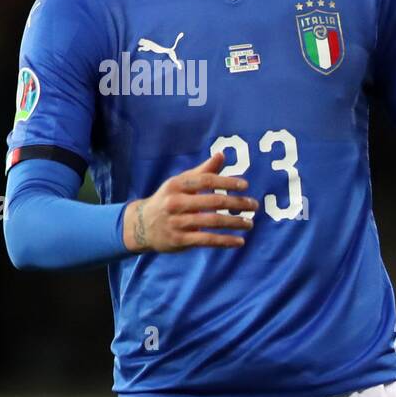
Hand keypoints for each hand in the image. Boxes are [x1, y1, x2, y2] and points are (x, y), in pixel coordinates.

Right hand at [122, 152, 258, 252]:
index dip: (226, 182)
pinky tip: (239, 241)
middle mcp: (175, 202)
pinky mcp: (179, 240)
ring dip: (234, 223)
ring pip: (211, 222)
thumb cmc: (168, 200)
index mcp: (177, 185)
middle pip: (212, 202)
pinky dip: (225, 241)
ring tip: (250, 223)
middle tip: (254, 206)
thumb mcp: (181, 183)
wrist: (142, 225)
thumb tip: (221, 155)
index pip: (205, 181)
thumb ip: (202, 171)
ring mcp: (177, 222)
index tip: (245, 186)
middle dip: (236, 204)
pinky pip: (206, 240)